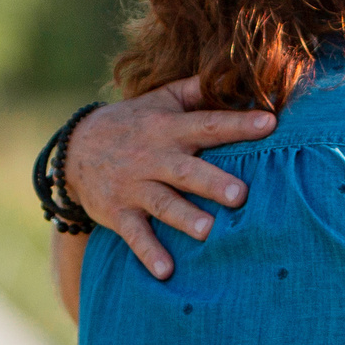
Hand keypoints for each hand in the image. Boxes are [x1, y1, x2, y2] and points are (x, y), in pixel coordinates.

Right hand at [63, 78, 277, 279]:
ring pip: (162, 204)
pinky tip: (166, 271)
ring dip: (185, 218)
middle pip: (186, 171)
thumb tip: (237, 73)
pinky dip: (148, 253)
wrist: (75, 148)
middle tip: (240, 195)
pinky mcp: (118, 212)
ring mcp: (134, 187)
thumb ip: (196, 90)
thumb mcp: (161, 100)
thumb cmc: (134, 123)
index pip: (207, 125)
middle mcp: (153, 157)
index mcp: (169, 129)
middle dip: (212, 182)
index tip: (269, 124)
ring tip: (208, 231)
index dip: (237, 125)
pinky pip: (134, 235)